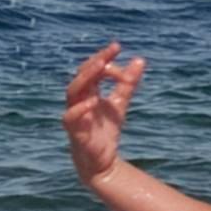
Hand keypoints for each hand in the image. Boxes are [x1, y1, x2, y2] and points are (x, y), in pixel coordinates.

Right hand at [62, 43, 146, 186]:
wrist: (104, 162)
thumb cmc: (106, 131)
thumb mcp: (120, 104)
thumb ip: (127, 83)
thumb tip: (140, 60)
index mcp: (88, 92)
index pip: (91, 69)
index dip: (103, 57)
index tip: (117, 48)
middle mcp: (79, 100)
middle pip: (81, 76)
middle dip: (95, 63)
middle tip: (110, 53)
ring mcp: (75, 115)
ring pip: (72, 91)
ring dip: (86, 78)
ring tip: (101, 67)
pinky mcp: (75, 132)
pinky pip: (70, 117)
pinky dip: (80, 108)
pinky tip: (94, 100)